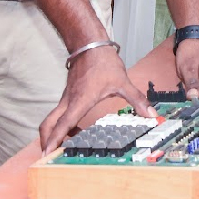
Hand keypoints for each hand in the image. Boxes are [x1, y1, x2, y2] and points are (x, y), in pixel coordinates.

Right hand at [38, 46, 154, 152]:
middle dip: (47, 140)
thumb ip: (137, 100)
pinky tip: (77, 128)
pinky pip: (59, 113)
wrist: (90, 43)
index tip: (47, 154)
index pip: (63, 124)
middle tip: (51, 155)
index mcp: (80, 101)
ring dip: (56, 133)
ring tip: (70, 144)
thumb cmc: (103, 62)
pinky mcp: (68, 94)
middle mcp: (69, 101)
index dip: (54, 140)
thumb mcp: (122, 82)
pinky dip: (62, 124)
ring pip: (52, 119)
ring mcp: (66, 98)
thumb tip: (151, 114)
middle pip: (48, 124)